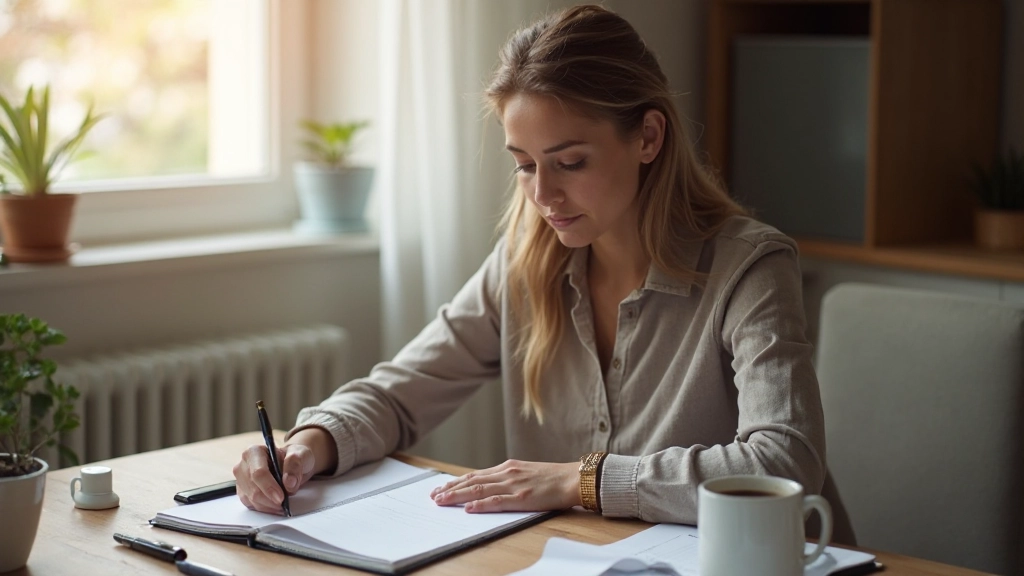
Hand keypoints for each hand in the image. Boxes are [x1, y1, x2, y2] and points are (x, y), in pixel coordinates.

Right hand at [232, 428, 336, 513]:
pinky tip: (276, 506)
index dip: (269, 487)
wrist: (290, 464)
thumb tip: (288, 482)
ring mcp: (241, 480)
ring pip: (252, 499)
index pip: (258, 473)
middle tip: (285, 503)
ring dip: (268, 505)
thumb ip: (294, 465)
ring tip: (283, 504)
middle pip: (253, 489)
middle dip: (270, 499)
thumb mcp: (300, 455)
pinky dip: (265, 508)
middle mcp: (243, 465)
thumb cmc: (293, 457)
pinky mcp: (243, 492)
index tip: (281, 497)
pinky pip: (252, 505)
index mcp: (254, 451)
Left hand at [429, 459, 579, 512]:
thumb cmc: (553, 478)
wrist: (574, 478)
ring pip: (479, 490)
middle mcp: (507, 473)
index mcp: (507, 468)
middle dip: (450, 489)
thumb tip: (491, 486)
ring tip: (442, 501)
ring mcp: (513, 485)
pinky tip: (468, 508)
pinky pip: (497, 501)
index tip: (441, 487)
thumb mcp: (526, 473)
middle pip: (472, 481)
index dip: (456, 482)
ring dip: (458, 496)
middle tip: (434, 496)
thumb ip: (509, 478)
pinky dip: (481, 505)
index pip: (475, 475)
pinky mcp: (522, 497)